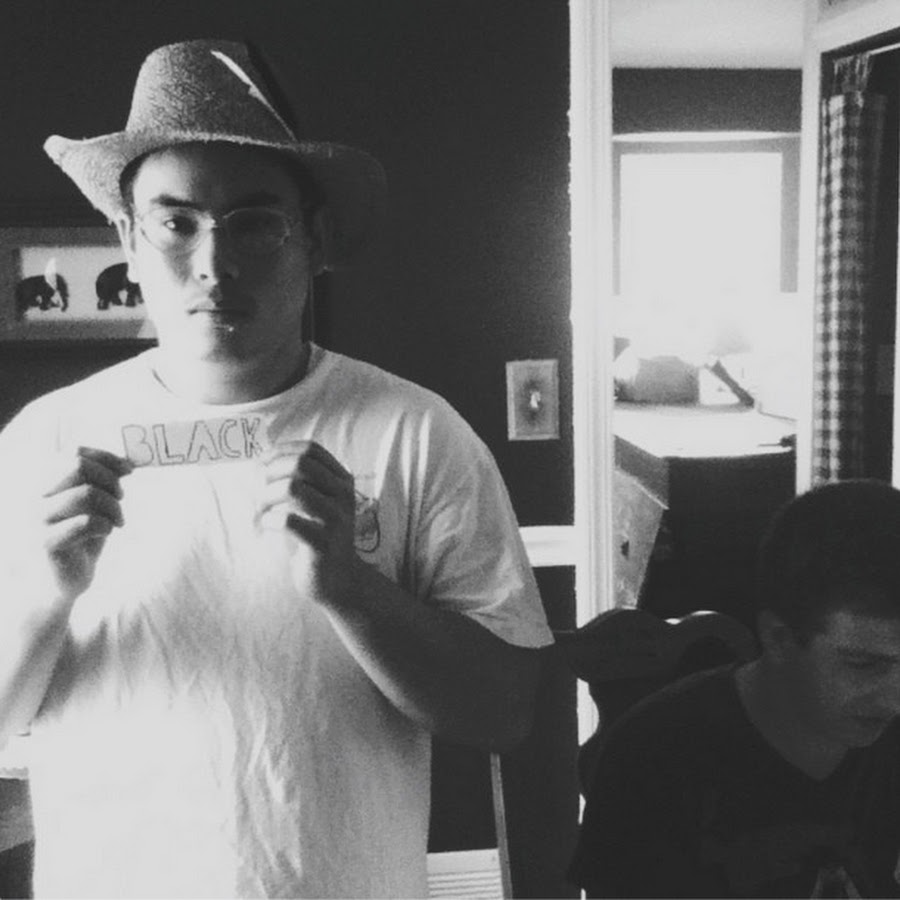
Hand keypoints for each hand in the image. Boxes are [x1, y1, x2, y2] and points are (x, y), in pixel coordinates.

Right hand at [36, 447, 131, 603]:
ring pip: (86, 493)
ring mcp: (36, 520)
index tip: (129, 469)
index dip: (106, 457)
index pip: (73, 452)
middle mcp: (34, 496)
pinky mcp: (45, 543)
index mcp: (45, 483)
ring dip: (113, 506)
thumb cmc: (80, 539)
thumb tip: (128, 463)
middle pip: (78, 466)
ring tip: (118, 521)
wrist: (60, 582)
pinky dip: (106, 525)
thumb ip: (101, 483)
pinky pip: (86, 522)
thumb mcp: (91, 506)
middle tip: (122, 498)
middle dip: (110, 479)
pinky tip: (105, 533)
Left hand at [257, 441, 356, 606]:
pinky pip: (289, 521)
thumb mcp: (314, 503)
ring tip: (260, 511)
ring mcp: (336, 519)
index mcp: (342, 481)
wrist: (338, 579)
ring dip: (266, 496)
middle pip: (301, 463)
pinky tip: (265, 527)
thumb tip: (259, 463)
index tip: (261, 464)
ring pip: (294, 488)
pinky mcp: (324, 543)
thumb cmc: (316, 536)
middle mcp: (343, 495)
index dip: (281, 451)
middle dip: (271, 472)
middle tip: (259, 490)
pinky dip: (268, 520)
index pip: (311, 449)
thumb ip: (297, 481)